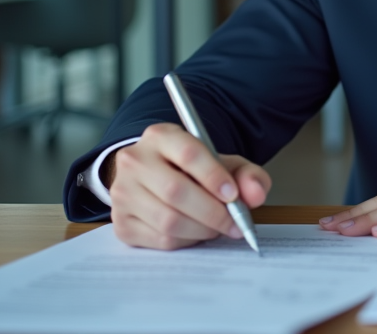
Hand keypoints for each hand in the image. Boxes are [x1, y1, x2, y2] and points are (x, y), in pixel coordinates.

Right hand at [107, 123, 271, 249]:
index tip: (233, 195)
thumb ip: (247, 175)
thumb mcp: (224, 164)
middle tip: (235, 223)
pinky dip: (186, 241)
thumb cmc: (195, 171)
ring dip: (202, 230)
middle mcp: (135, 160)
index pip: (188, 153)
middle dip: (213, 212)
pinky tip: (197, 233)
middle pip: (176, 191)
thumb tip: (255, 194)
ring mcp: (123, 193)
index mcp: (161, 136)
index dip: (213, 176)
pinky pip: (160, 240)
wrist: (159, 180)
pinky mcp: (121, 223)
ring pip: (168, 220)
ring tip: (218, 227)